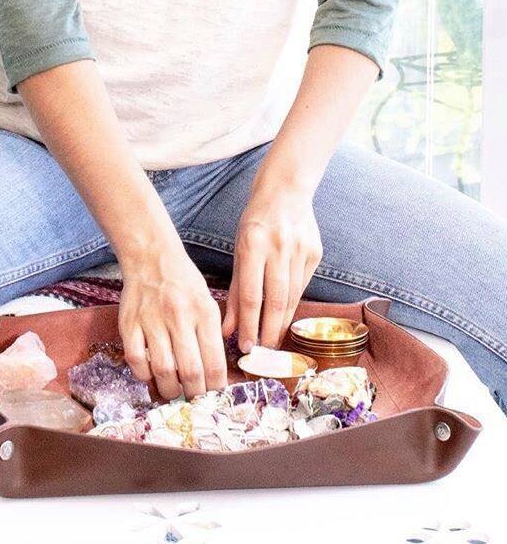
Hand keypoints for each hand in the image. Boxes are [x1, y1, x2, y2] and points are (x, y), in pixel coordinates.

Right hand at [118, 242, 228, 401]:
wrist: (151, 257)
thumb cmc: (183, 283)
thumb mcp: (207, 302)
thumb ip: (212, 335)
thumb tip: (215, 375)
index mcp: (203, 311)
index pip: (215, 361)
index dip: (216, 387)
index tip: (214, 394)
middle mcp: (179, 316)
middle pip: (191, 371)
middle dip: (195, 394)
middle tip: (195, 399)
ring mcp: (152, 320)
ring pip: (163, 371)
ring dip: (171, 390)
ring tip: (174, 392)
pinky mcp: (129, 323)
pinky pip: (136, 361)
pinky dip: (145, 375)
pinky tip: (152, 375)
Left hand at [222, 179, 322, 351]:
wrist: (286, 190)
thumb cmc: (256, 221)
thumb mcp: (239, 249)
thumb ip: (235, 290)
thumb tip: (228, 329)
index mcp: (253, 244)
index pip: (252, 295)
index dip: (248, 324)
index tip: (246, 346)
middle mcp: (278, 247)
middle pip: (275, 300)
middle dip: (268, 331)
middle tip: (263, 353)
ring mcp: (299, 250)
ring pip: (292, 296)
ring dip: (282, 322)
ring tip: (273, 341)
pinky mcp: (315, 253)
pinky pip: (302, 285)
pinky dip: (293, 303)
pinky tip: (285, 315)